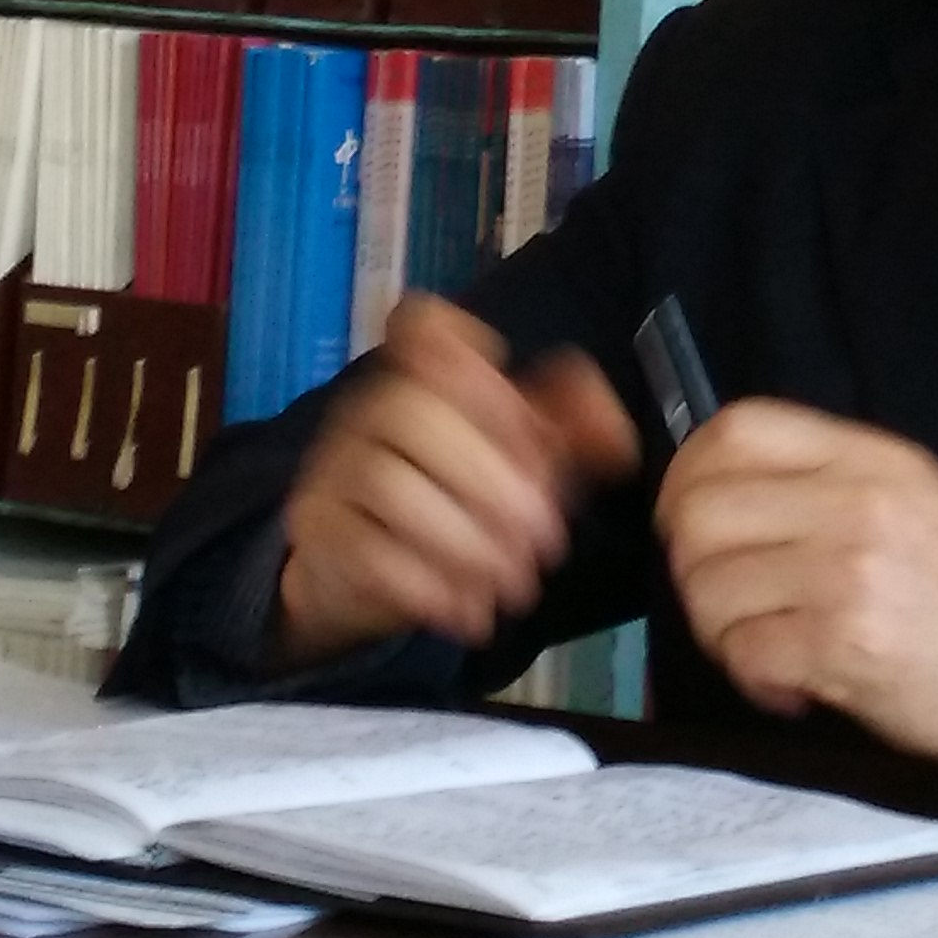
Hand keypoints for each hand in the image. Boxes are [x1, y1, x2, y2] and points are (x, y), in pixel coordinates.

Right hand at [274, 295, 638, 661]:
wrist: (361, 572)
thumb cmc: (457, 495)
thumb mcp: (524, 458)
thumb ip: (574, 434)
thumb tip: (618, 442)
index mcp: (424, 374)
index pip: (424, 326)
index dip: (470, 359)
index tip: (524, 420)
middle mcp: (370, 408)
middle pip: (416, 416)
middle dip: (493, 481)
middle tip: (547, 539)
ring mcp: (335, 468)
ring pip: (389, 487)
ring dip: (466, 541)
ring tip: (517, 583)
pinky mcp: (319, 532)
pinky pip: (363, 550)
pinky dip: (427, 586)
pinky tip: (472, 611)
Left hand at [652, 400, 937, 816]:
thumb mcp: (915, 500)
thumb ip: (827, 481)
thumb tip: (717, 490)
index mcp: (873, 458)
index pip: (738, 428)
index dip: (690, 472)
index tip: (693, 517)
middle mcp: (855, 504)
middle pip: (700, 510)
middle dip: (692, 565)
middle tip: (729, 600)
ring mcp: (847, 575)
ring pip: (709, 589)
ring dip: (722, 632)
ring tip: (769, 647)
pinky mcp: (843, 646)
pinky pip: (743, 654)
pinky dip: (755, 681)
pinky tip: (796, 687)